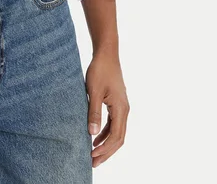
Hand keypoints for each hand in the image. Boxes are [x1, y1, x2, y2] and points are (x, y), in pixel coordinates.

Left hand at [85, 49, 129, 167]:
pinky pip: (113, 124)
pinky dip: (106, 133)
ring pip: (117, 132)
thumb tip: (92, 134)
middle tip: (93, 163)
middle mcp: (124, 110)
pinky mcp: (117, 103)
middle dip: (106, 152)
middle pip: (118, 138)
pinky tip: (96, 137)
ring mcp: (122, 107)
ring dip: (106, 144)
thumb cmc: (100, 70)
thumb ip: (94, 112)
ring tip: (93, 154)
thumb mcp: (94, 91)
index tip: (92, 156)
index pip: (115, 137)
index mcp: (121, 109)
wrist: (107, 54)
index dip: (104, 149)